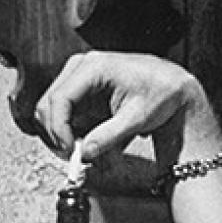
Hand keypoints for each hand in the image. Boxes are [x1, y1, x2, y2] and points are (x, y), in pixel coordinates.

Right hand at [35, 51, 207, 160]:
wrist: (173, 85)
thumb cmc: (160, 94)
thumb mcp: (138, 118)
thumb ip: (109, 136)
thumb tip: (85, 154)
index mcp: (94, 66)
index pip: (60, 99)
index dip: (59, 128)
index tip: (69, 151)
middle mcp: (81, 66)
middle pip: (49, 102)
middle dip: (56, 132)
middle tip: (71, 156)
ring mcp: (79, 75)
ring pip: (52, 107)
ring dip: (61, 131)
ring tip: (80, 150)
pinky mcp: (81, 87)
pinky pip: (64, 110)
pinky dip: (69, 128)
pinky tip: (85, 140)